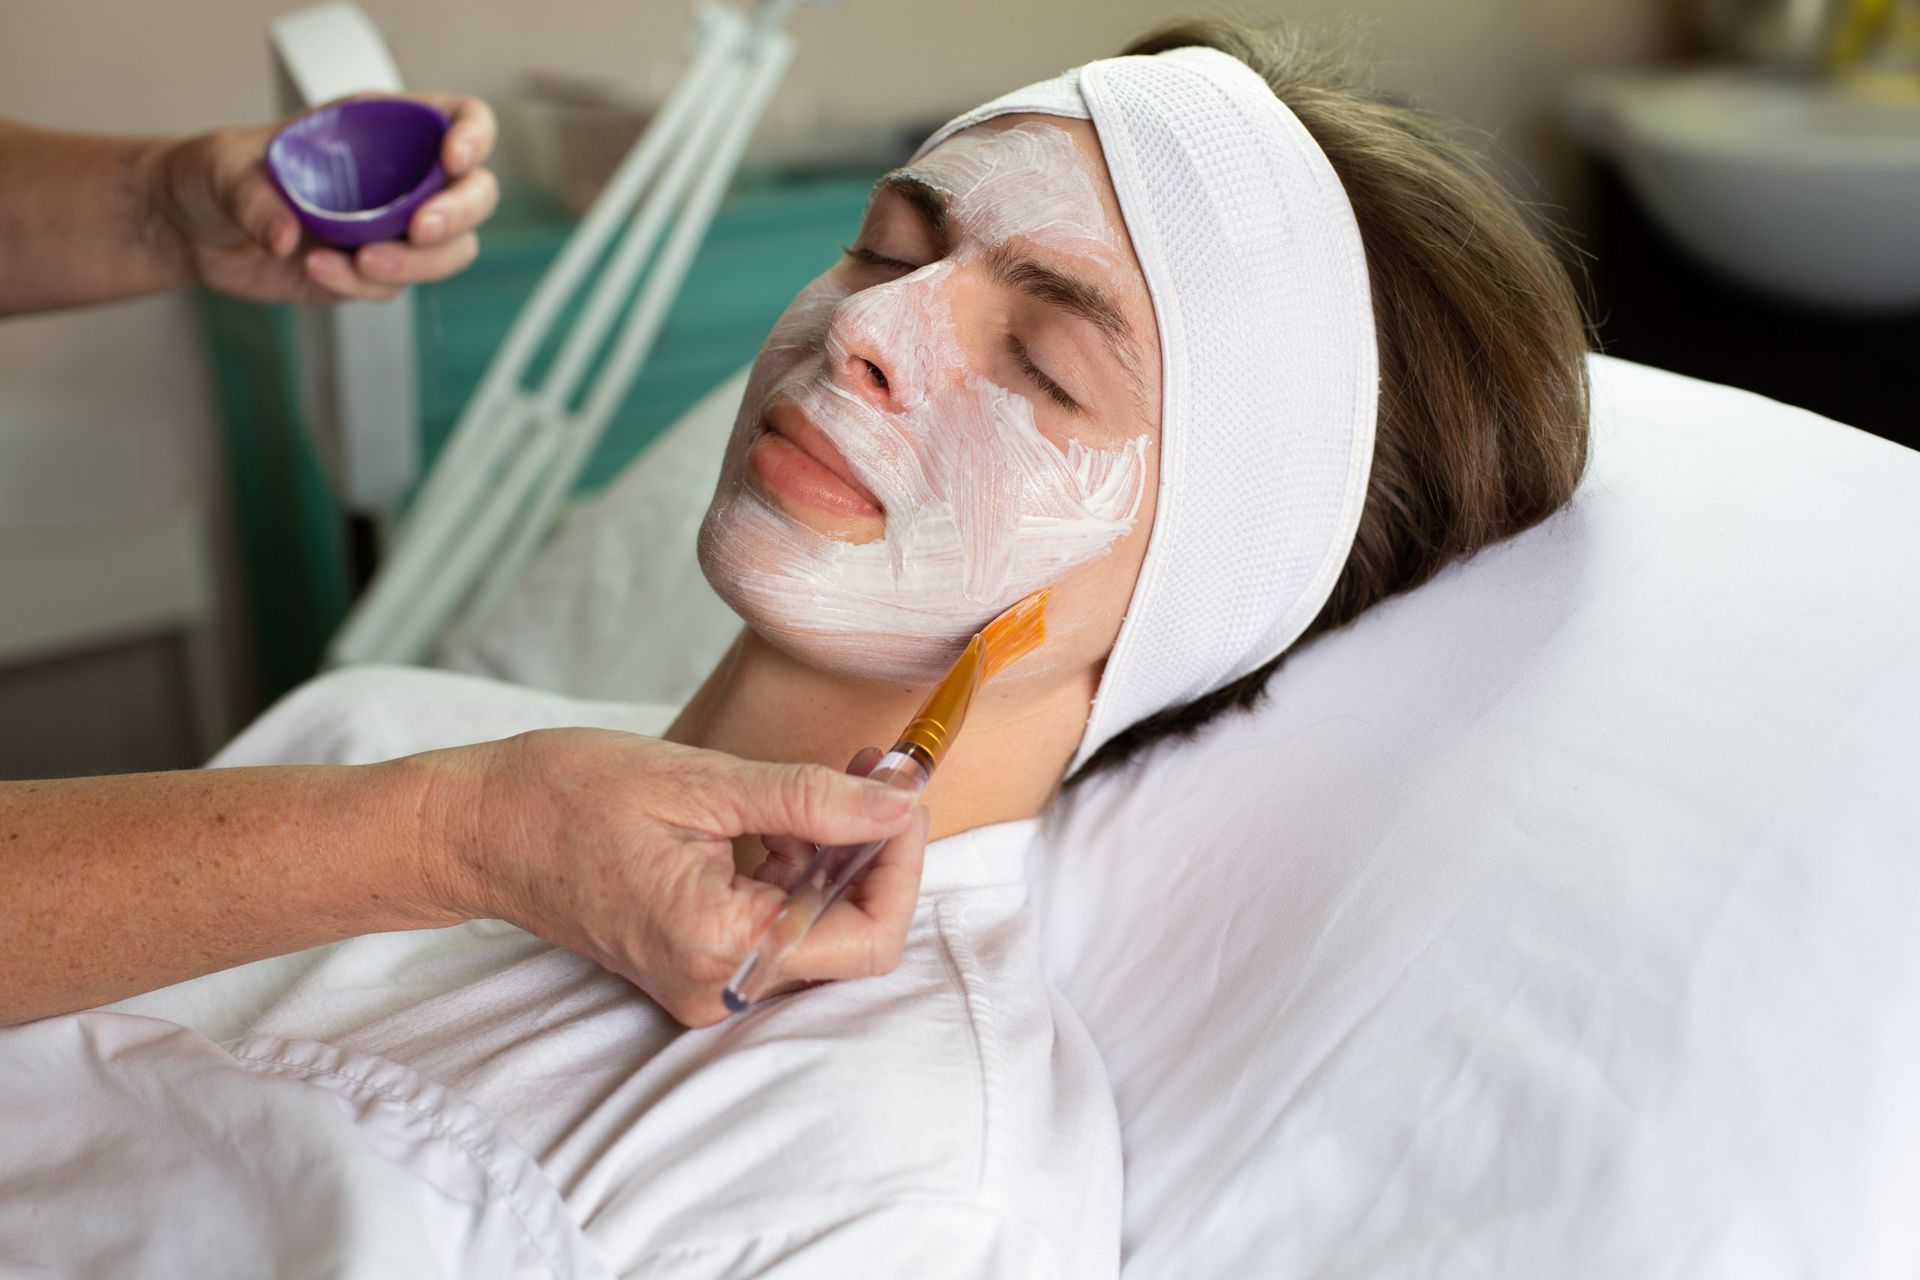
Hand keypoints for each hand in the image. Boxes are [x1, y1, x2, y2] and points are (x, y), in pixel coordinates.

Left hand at [150, 92, 499, 303]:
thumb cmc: (217, 175)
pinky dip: (362, 287)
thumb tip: (286, 235)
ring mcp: (392, 229)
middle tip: (419, 230)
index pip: (459, 119)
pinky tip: (318, 271)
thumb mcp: (225, 167)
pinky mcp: (373, 273)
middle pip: (474, 193)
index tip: (453, 160)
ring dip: (418, 264)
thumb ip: (255, 197)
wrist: (193, 232)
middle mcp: (399, 178)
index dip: (473, 137)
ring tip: (361, 263)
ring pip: (450, 251)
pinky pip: (395, 286)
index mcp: (382, 126)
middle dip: (457, 215)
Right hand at [430, 730, 928, 1027]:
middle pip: (851, 939)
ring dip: (837, 858)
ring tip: (822, 784)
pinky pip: (776, 929)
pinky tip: (780, 819)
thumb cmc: (567, 795)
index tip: (900, 792)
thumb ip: (811, 801)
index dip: (902, 862)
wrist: (477, 828)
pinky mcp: (694, 966)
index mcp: (720, 946)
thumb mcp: (702, 782)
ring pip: (818, 931)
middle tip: (870, 775)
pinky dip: (797, 872)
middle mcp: (718, 987)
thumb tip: (901, 806)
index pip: (868, 936)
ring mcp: (704, 984)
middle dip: (874, 853)